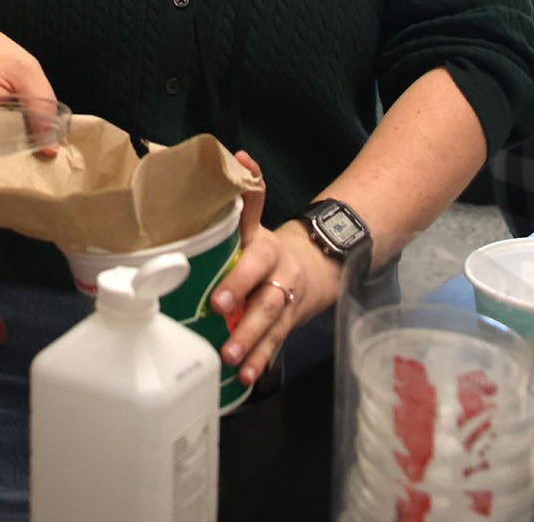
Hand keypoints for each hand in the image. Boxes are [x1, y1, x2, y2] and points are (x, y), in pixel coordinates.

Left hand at [208, 151, 341, 385]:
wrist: (314, 266)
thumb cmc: (270, 245)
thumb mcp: (258, 222)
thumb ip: (247, 194)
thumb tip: (240, 155)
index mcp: (268, 250)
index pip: (256, 263)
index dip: (240, 281)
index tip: (219, 300)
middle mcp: (281, 279)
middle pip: (266, 301)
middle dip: (246, 321)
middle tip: (224, 336)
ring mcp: (285, 305)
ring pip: (272, 327)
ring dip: (252, 347)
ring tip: (232, 361)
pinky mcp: (286, 326)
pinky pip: (275, 345)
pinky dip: (261, 362)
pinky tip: (245, 378)